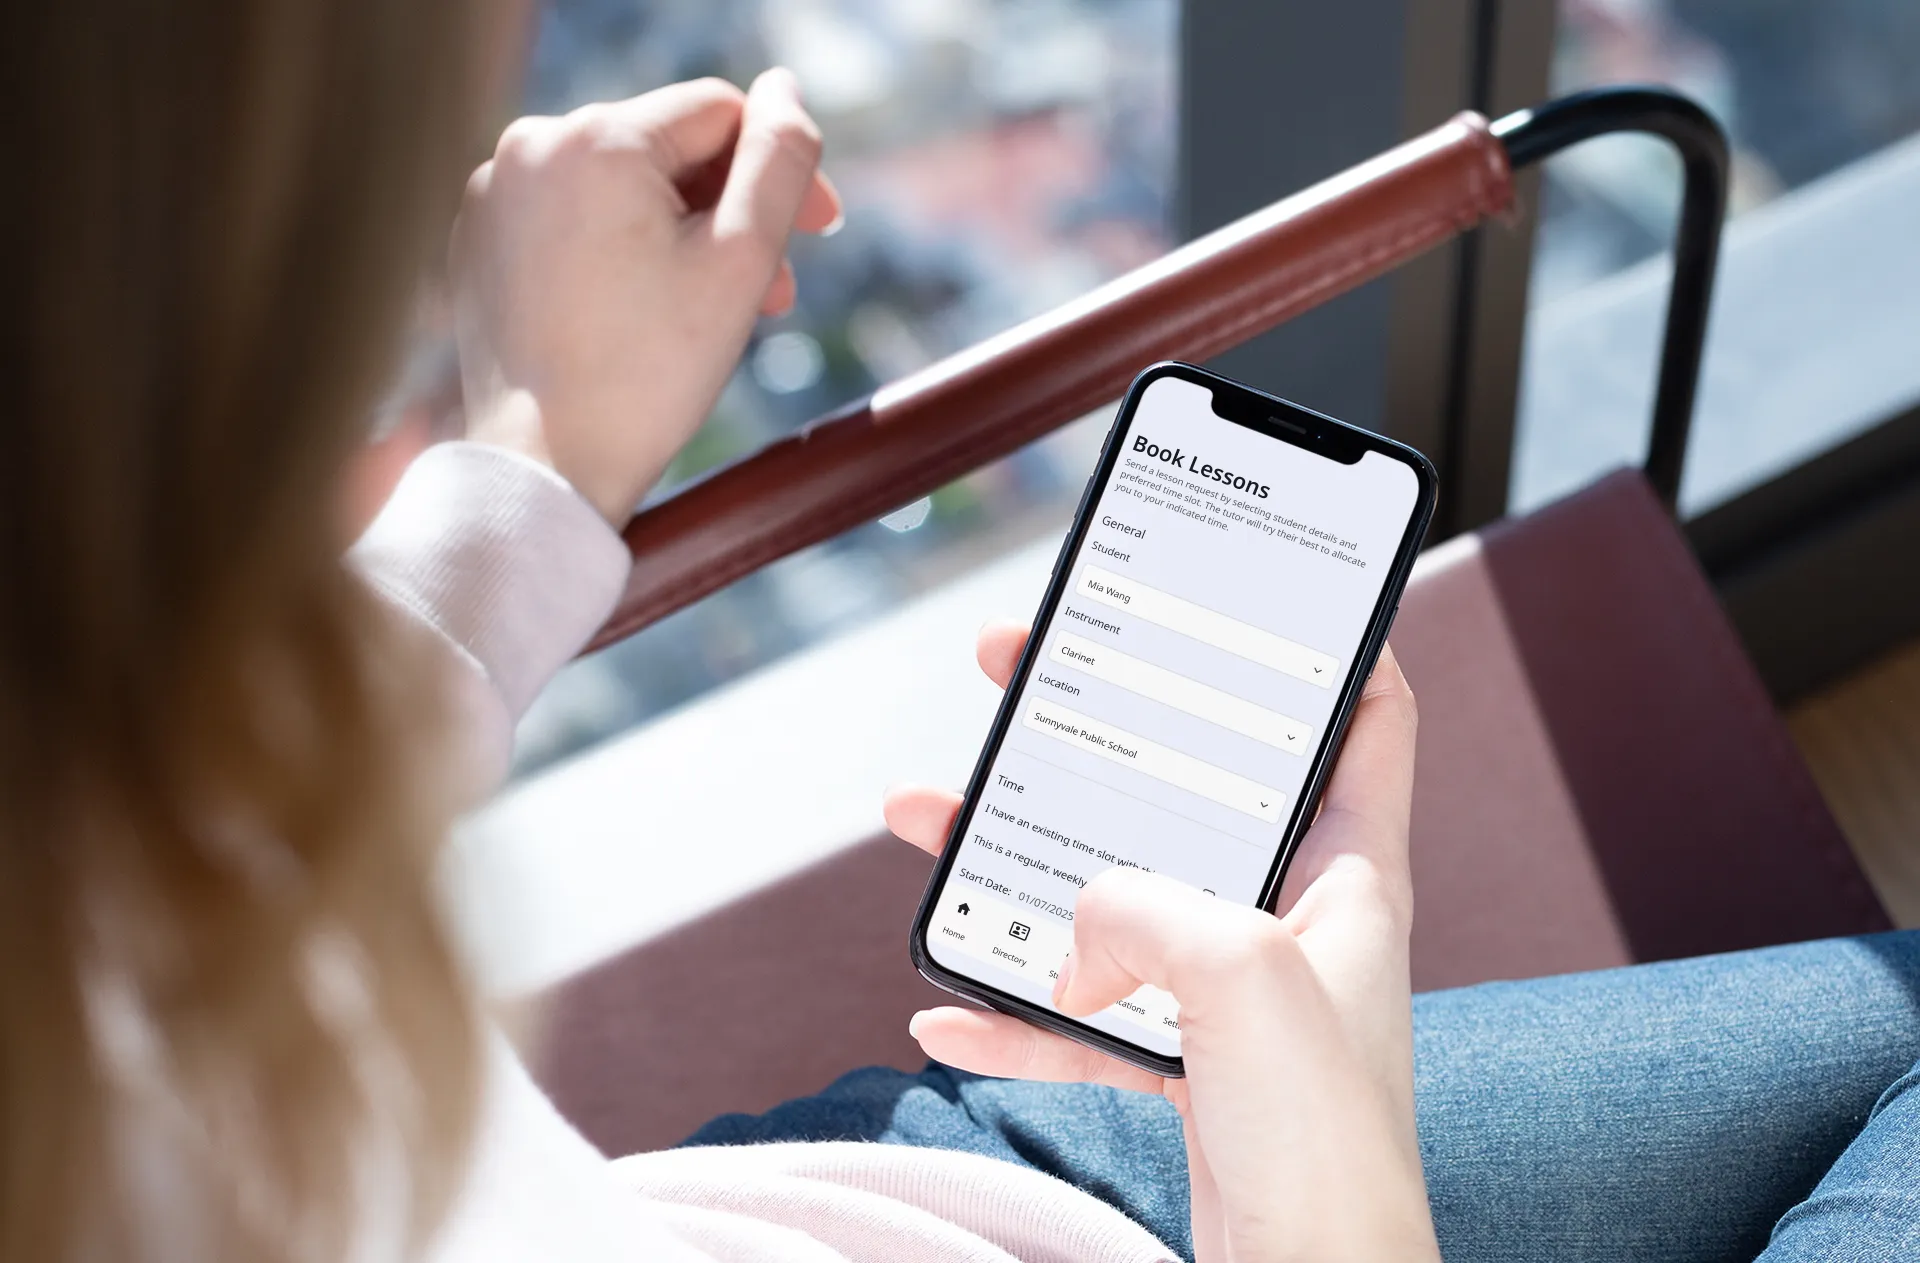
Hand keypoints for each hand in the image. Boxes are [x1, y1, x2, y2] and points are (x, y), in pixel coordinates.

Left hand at [450, 70, 841, 523]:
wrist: (544, 466)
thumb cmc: (648, 372)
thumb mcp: (741, 260)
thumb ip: (781, 159)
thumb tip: (787, 90)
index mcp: (596, 139)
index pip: (719, 112)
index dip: (778, 167)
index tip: (817, 230)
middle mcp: (530, 146)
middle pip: (666, 149)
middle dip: (728, 211)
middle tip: (774, 289)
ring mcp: (493, 193)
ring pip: (619, 187)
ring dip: (678, 234)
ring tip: (710, 308)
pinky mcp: (476, 240)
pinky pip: (570, 219)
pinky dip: (617, 252)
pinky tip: (643, 312)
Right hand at [884, 622, 1437, 1261]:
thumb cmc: (1325, 1141)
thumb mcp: (1241, 977)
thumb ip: (1148, 909)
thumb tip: (1078, 927)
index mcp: (1347, 868)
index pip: (1368, 716)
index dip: (1324, 642)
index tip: (1244, 593)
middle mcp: (1290, 913)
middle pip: (1189, 784)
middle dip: (1098, 725)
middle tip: (1019, 666)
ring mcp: (1230, 987)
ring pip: (1110, 891)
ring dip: (1015, 857)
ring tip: (925, 817)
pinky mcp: (1182, 1057)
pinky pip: (1079, 1012)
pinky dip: (1012, 1005)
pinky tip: (945, 1007)